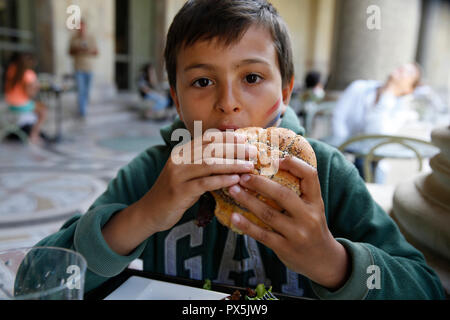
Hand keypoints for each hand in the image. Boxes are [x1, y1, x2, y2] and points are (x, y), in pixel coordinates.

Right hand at [138, 132, 256, 233]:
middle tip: (253, 152)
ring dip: (232, 164)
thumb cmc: (175, 193)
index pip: (207, 139)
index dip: (227, 137)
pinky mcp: (179, 191)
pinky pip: (204, 183)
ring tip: (249, 166)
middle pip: (211, 149)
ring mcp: (177, 175)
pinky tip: (235, 180)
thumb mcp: (187, 174)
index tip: (245, 138)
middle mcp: (178, 159)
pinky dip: (222, 180)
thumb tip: (231, 157)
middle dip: (235, 149)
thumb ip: (202, 164)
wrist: (150, 212)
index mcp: (181, 152)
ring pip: (209, 164)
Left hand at [228, 156, 349, 289]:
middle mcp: (308, 216)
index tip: (275, 158)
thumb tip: (276, 163)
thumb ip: (300, 190)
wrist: (323, 260)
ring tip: (233, 189)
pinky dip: (246, 225)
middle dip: (260, 183)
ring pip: (268, 214)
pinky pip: (262, 235)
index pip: (310, 176)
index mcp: (316, 202)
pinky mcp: (285, 248)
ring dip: (248, 200)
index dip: (293, 164)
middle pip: (283, 194)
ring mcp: (297, 234)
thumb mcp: (314, 207)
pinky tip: (234, 216)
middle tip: (242, 175)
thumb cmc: (312, 226)